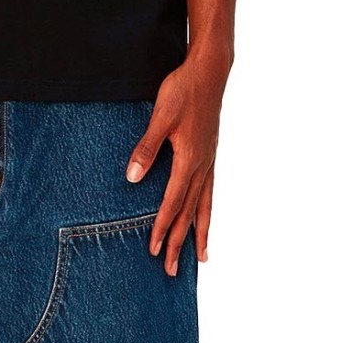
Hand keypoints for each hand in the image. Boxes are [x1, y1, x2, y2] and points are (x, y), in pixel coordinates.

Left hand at [125, 59, 226, 274]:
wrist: (209, 72)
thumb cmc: (183, 91)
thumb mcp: (160, 116)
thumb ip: (146, 147)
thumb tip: (132, 178)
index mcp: (188, 160)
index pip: (172, 202)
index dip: (163, 227)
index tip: (155, 250)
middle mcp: (202, 166)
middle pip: (190, 212)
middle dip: (180, 242)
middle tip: (174, 271)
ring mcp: (209, 160)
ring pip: (204, 205)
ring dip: (200, 232)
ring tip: (202, 258)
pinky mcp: (210, 153)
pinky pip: (210, 191)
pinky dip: (208, 210)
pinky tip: (205, 216)